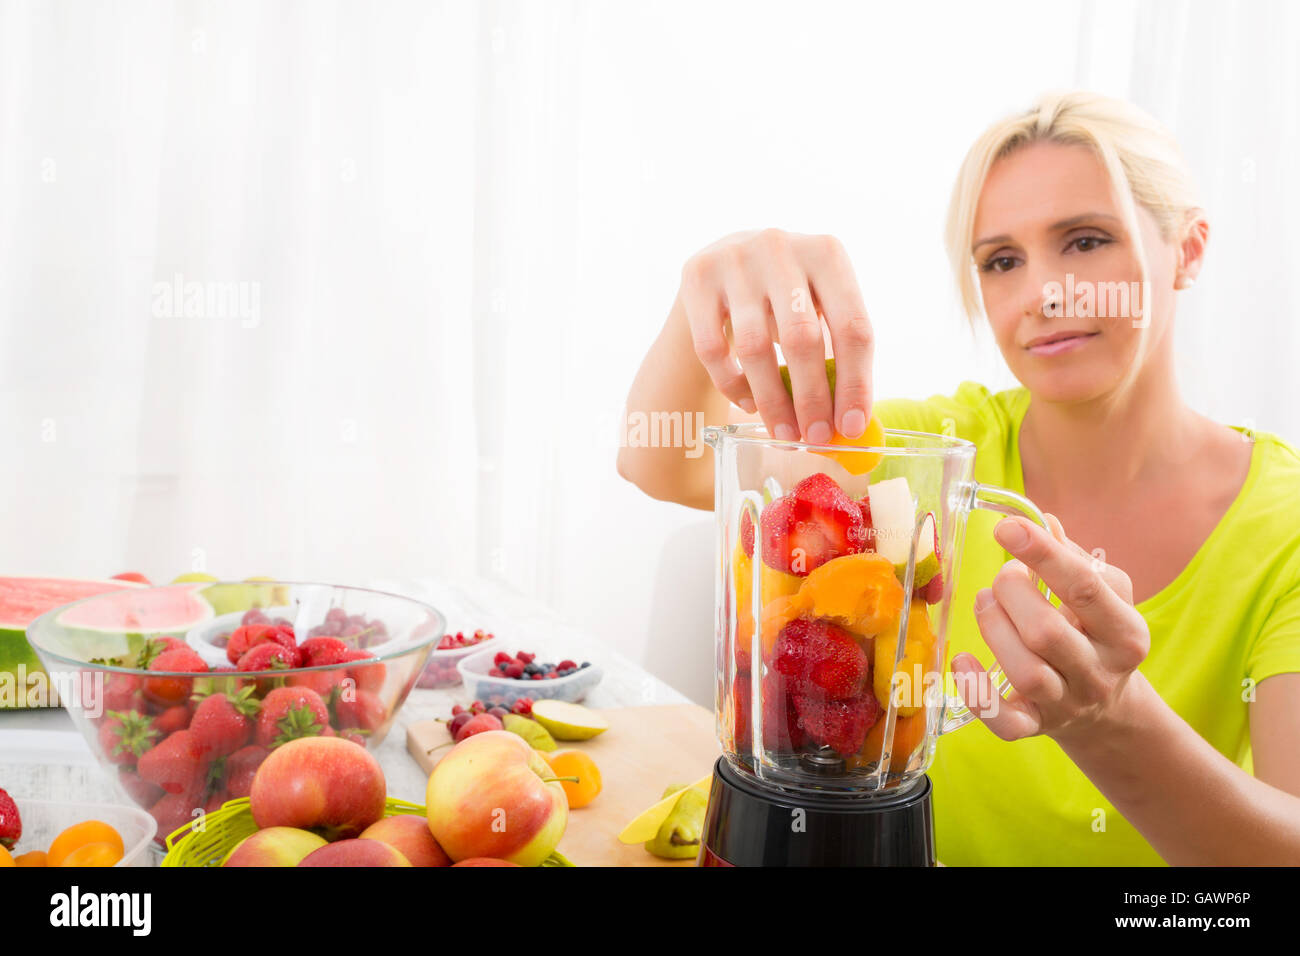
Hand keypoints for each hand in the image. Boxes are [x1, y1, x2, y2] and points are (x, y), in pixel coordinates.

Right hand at [678, 229, 873, 442]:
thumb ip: (838, 353)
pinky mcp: (697, 276)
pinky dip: (732, 385)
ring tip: (784, 431)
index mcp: (828, 253)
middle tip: (815, 438)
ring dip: (772, 401)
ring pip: (755, 347)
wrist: (727, 259)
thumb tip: (850, 424)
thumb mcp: (820, 304)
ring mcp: (735, 259)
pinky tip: (749, 403)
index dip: (855, 383)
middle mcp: (781, 247)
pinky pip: (713, 348)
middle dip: (811, 399)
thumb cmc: (787, 296)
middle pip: (803, 339)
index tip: (851, 428)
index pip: (853, 327)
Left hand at [951, 513, 1151, 743]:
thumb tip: (1042, 521)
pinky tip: (963, 661)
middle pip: (1046, 633)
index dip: (1042, 554)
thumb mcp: (1103, 598)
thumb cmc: (1095, 636)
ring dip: (993, 629)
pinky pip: (1004, 722)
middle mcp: (1100, 673)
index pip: (1085, 588)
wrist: (1107, 711)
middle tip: (1002, 578)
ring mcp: (1067, 705)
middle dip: (1011, 594)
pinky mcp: (1035, 727)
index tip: (1006, 527)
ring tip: (985, 604)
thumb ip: (1074, 559)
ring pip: (1025, 672)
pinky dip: (977, 693)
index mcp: (1126, 633)